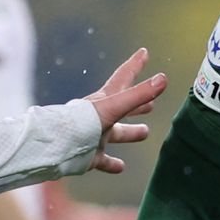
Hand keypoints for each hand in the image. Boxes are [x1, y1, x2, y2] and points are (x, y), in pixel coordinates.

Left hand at [83, 48, 167, 174]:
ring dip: (130, 132)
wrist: (56, 147)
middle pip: (123, 107)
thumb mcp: (114, 107)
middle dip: (138, 103)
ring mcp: (94, 136)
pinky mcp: (89, 156)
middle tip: (152, 103)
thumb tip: (163, 79)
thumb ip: (138, 95)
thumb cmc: (83, 122)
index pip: (124, 77)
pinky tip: (121, 167)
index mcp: (106, 100)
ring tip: (145, 132)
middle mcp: (100, 116)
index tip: (143, 52)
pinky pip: (104, 160)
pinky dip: (112, 163)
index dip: (135, 64)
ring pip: (116, 133)